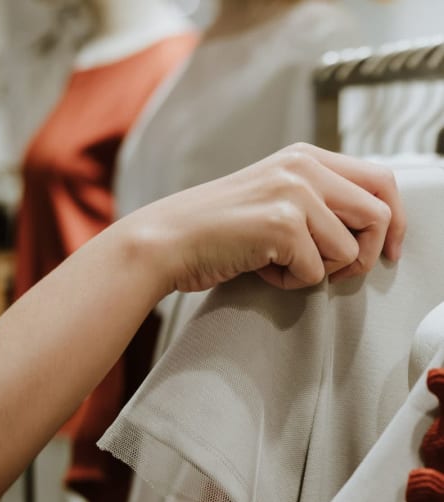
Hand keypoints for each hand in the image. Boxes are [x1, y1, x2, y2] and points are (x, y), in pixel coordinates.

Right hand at [120, 143, 405, 293]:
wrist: (168, 240)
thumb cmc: (218, 229)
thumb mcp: (275, 198)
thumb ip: (319, 202)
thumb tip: (370, 229)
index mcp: (307, 157)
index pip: (382, 180)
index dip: (396, 221)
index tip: (390, 250)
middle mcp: (305, 167)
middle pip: (379, 214)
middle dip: (367, 254)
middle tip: (337, 271)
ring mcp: (294, 193)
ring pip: (349, 251)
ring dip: (319, 270)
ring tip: (280, 262)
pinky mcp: (282, 225)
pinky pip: (316, 273)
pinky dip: (290, 282)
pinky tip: (261, 268)